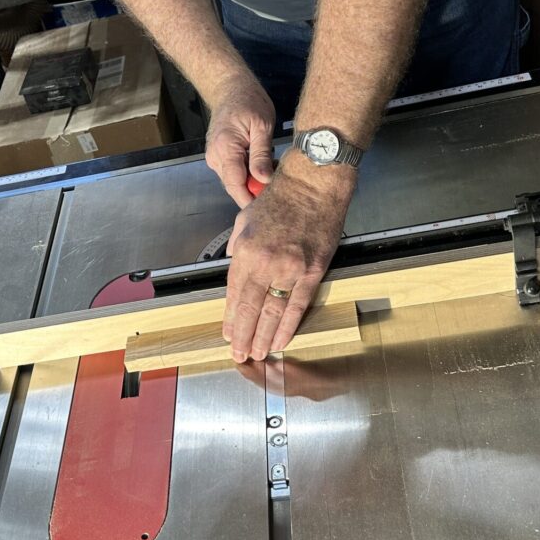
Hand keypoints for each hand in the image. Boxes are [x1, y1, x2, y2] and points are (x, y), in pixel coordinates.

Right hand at [205, 79, 275, 207]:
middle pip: (234, 186)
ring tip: (271, 169)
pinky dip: (248, 173)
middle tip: (276, 185)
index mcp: (225, 149)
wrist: (230, 88)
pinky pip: (233, 173)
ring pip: (234, 181)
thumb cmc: (249, 101)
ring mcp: (214, 158)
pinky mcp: (218, 157)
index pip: (235, 185)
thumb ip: (261, 154)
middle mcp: (215, 157)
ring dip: (252, 181)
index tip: (268, 206)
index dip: (250, 199)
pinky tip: (261, 164)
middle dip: (254, 191)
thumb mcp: (262, 126)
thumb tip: (264, 180)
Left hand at [223, 150, 355, 361]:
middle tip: (239, 355)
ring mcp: (291, 269)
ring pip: (273, 313)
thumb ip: (238, 250)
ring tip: (258, 354)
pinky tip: (280, 339)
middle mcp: (266, 263)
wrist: (313, 184)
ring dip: (264, 336)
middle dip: (243, 335)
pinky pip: (298, 305)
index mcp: (246, 250)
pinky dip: (288, 326)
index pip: (234, 293)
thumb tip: (236, 274)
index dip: (230, 318)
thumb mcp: (244, 220)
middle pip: (251, 309)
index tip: (227, 335)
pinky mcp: (312, 271)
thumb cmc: (279, 197)